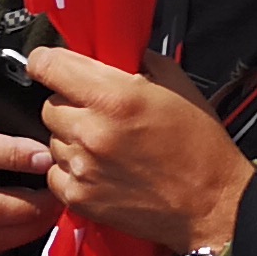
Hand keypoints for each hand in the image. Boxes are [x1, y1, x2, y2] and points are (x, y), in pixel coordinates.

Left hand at [23, 48, 251, 255]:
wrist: (211, 203)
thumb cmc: (198, 144)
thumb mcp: (176, 84)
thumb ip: (136, 61)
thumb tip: (110, 52)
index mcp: (114, 97)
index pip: (48, 66)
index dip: (46, 61)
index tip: (48, 63)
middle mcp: (91, 131)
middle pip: (49, 104)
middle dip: (68, 102)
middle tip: (96, 110)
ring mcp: (82, 168)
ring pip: (52, 139)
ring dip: (71, 136)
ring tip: (104, 143)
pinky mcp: (80, 199)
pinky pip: (55, 174)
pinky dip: (70, 169)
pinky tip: (98, 168)